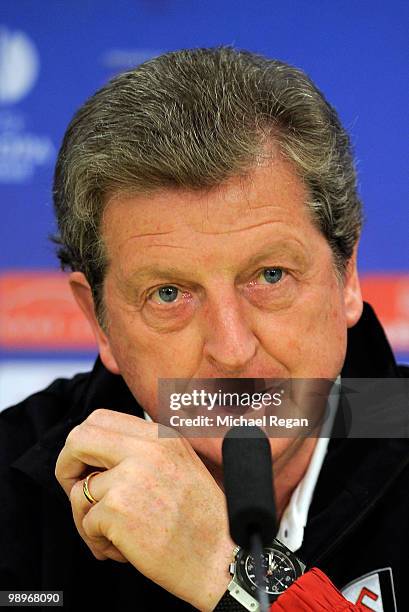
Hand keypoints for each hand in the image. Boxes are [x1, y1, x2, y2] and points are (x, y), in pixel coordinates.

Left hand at [55, 408, 234, 610]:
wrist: (221, 558)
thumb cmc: (201, 520)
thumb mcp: (179, 466)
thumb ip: (141, 452)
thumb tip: (94, 456)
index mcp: (161, 435)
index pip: (99, 419)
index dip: (83, 444)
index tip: (88, 469)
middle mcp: (147, 449)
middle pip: (78, 439)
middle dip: (67, 467)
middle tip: (78, 492)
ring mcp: (131, 477)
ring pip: (79, 491)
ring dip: (87, 519)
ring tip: (114, 535)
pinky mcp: (118, 509)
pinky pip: (86, 522)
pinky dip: (98, 542)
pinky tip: (124, 550)